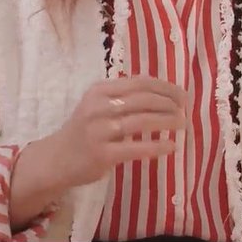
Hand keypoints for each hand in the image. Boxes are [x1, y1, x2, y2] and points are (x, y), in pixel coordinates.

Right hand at [45, 76, 186, 188]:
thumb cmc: (84, 130)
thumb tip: (165, 94)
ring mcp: (99, 131)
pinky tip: (172, 146)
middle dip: (169, 103)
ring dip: (167, 121)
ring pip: (141, 121)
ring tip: (183, 124)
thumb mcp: (98, 105)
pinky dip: (157, 146)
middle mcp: (98, 107)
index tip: (182, 94)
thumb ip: (124, 97)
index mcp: (99, 90)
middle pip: (143, 99)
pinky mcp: (102, 154)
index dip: (165, 87)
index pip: (140, 82)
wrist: (55, 160)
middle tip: (186, 109)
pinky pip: (136, 148)